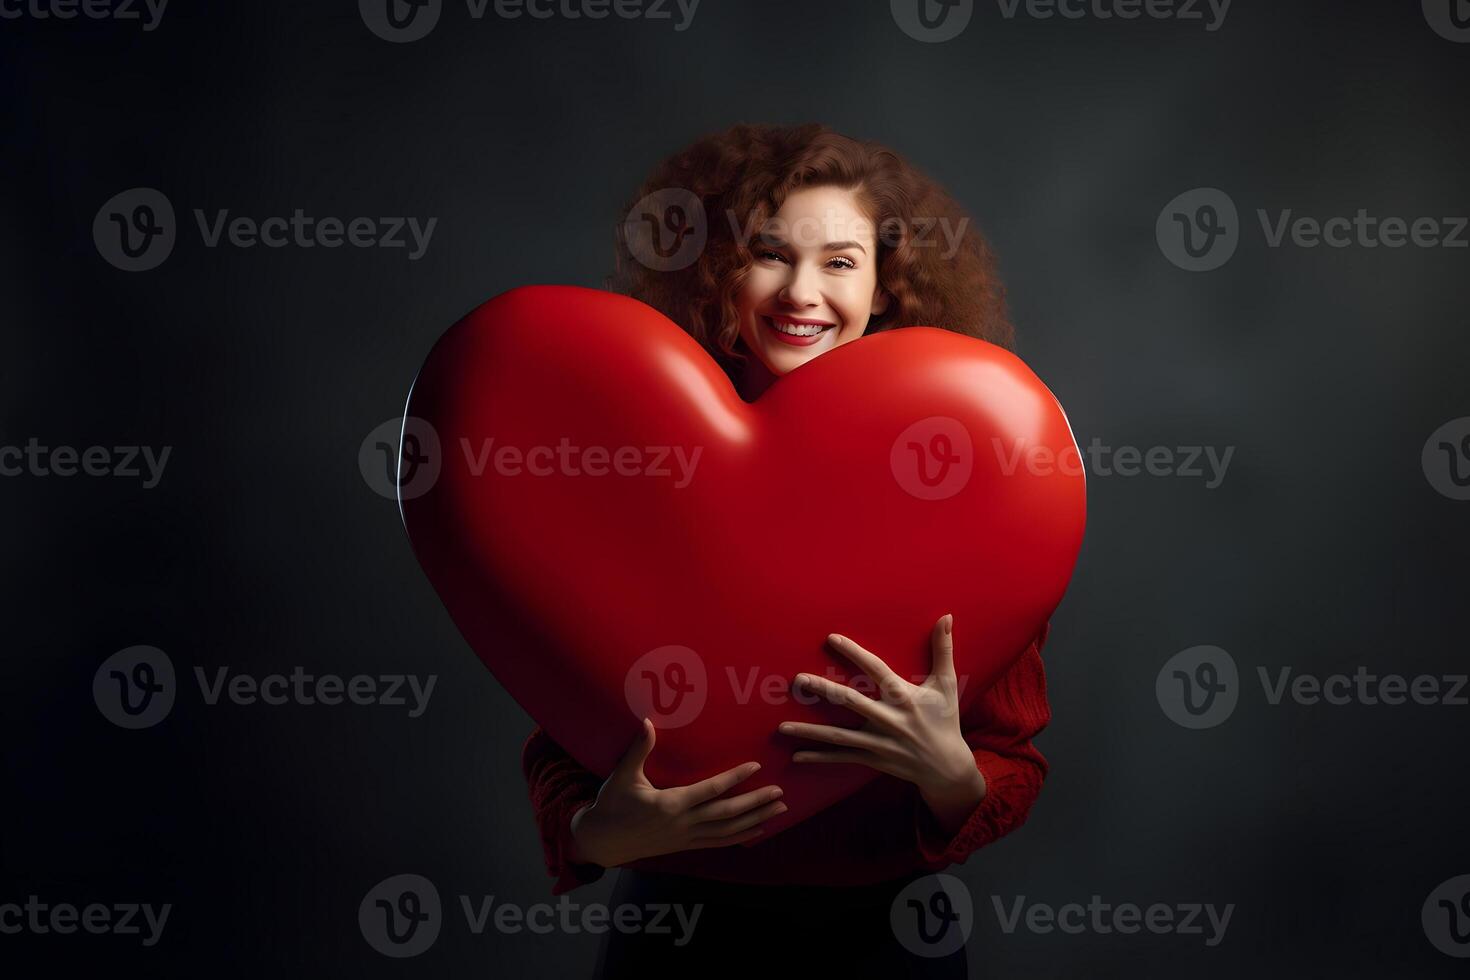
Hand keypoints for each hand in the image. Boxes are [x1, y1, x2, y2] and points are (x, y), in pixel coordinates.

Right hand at [568, 717, 785, 868]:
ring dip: (755, 821)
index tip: (756, 766)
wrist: (602, 841)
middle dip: (755, 803)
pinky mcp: (684, 846)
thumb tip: (648, 722)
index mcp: (671, 804)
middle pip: (727, 813)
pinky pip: (718, 843)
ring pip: (727, 831)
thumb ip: (638, 750)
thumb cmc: (612, 805)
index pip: (710, 790)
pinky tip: (757, 831)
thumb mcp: (622, 776)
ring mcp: (685, 838)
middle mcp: (683, 823)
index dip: (734, 778)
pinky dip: (739, 838)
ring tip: (778, 811)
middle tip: (780, 793)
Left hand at [776, 614, 986, 833]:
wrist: (947, 768)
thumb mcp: (947, 684)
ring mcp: (879, 743)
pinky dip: (819, 758)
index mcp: (905, 697)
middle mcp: (890, 720)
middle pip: (852, 702)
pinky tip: (795, 757)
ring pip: (840, 737)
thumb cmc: (945, 720)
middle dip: (824, 690)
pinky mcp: (873, 759)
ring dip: (810, 732)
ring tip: (782, 726)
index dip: (854, 653)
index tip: (831, 637)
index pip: (876, 670)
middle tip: (798, 678)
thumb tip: (946, 616)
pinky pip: (842, 758)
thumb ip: (943, 649)